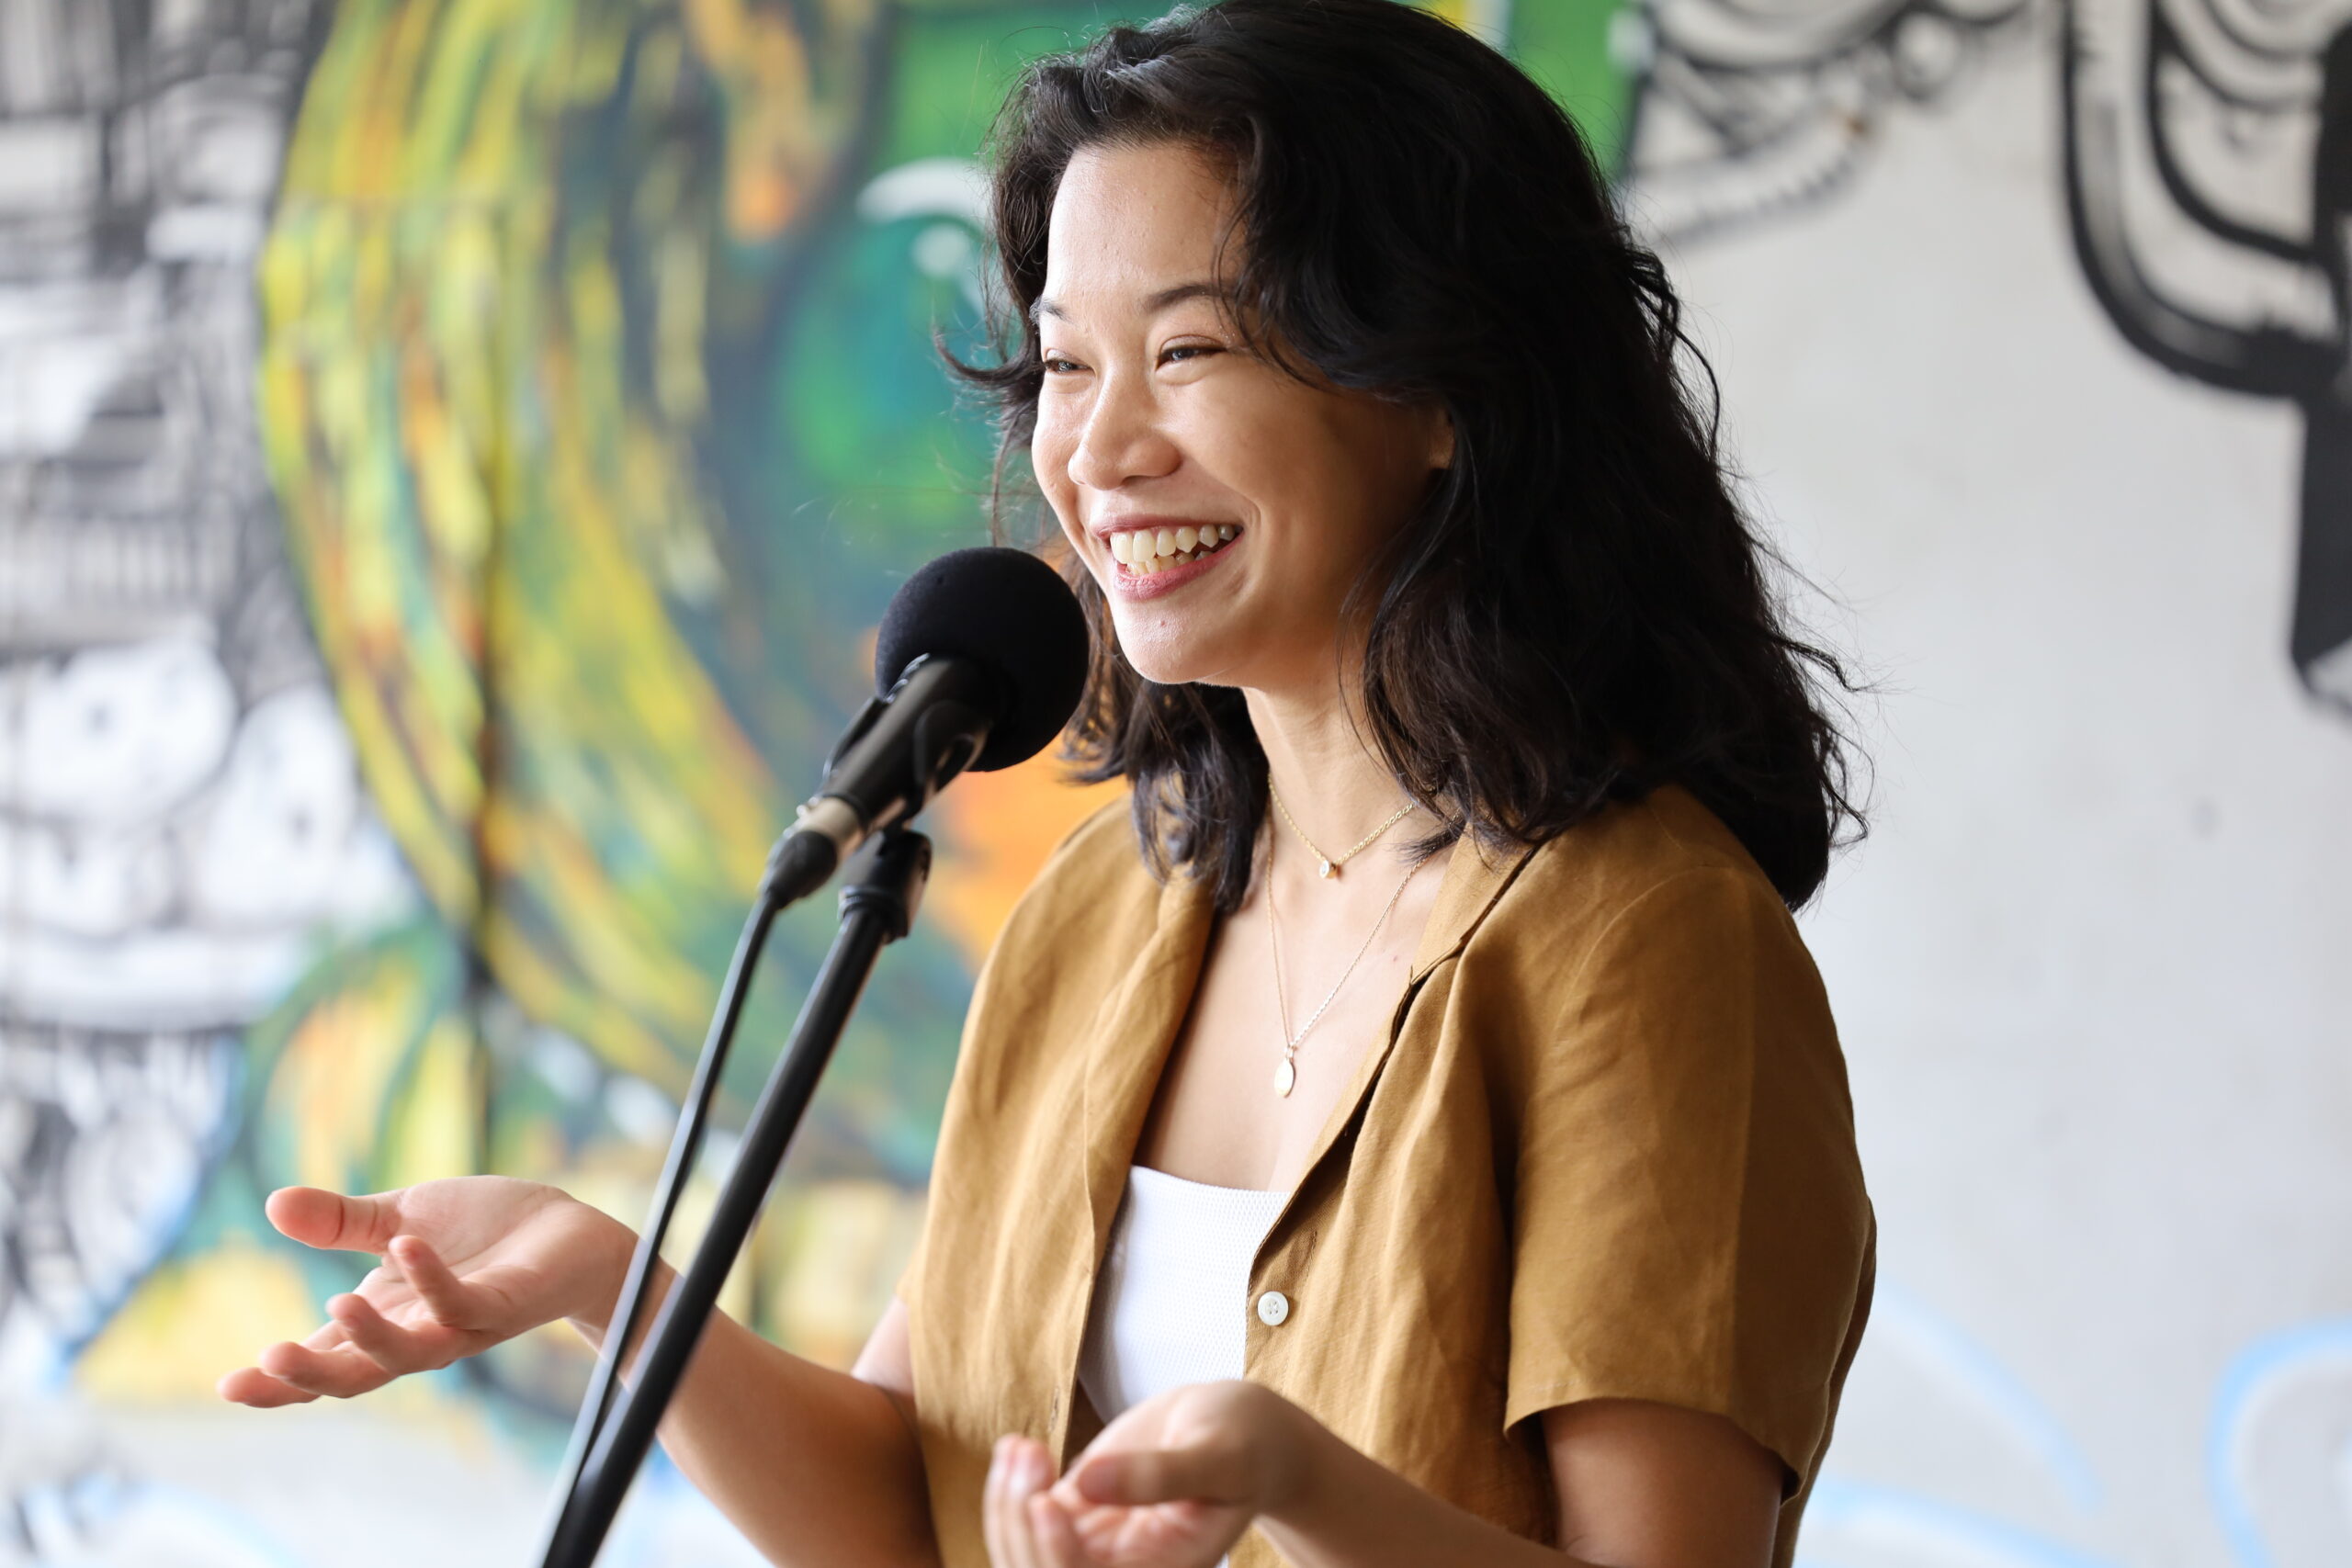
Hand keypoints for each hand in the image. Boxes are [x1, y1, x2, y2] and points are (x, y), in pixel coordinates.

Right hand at [215, 1176, 636, 1407]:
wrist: (570, 1231)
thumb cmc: (486, 1232)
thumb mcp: (401, 1216)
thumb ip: (341, 1221)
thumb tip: (273, 1203)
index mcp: (386, 1317)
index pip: (326, 1360)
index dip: (279, 1380)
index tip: (228, 1385)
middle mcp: (420, 1333)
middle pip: (356, 1375)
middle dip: (308, 1378)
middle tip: (261, 1365)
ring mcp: (463, 1324)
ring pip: (410, 1354)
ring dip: (370, 1337)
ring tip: (334, 1305)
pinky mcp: (505, 1304)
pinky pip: (465, 1302)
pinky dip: (434, 1279)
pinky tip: (408, 1247)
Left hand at [984, 1380, 1304, 1567]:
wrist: (1238, 1431)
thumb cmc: (1244, 1445)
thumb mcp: (1219, 1457)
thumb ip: (1162, 1473)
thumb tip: (1088, 1481)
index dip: (1057, 1556)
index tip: (1045, 1501)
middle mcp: (1126, 1567)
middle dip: (1020, 1525)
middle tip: (1028, 1453)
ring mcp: (1094, 1544)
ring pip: (1023, 1551)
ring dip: (1007, 1505)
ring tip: (1021, 1447)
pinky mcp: (1076, 1514)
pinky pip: (1024, 1518)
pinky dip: (1009, 1487)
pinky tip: (1017, 1447)